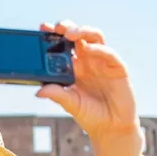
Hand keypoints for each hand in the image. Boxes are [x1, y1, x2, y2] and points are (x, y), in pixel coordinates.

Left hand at [36, 20, 142, 155]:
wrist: (110, 128)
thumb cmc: (90, 115)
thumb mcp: (70, 104)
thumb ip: (57, 95)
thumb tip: (38, 91)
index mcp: (74, 66)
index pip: (63, 45)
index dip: (54, 35)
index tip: (42, 28)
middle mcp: (88, 60)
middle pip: (78, 35)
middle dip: (67, 27)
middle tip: (57, 28)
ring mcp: (103, 62)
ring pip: (94, 37)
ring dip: (83, 31)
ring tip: (70, 33)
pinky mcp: (118, 68)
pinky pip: (109, 53)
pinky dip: (99, 49)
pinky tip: (89, 49)